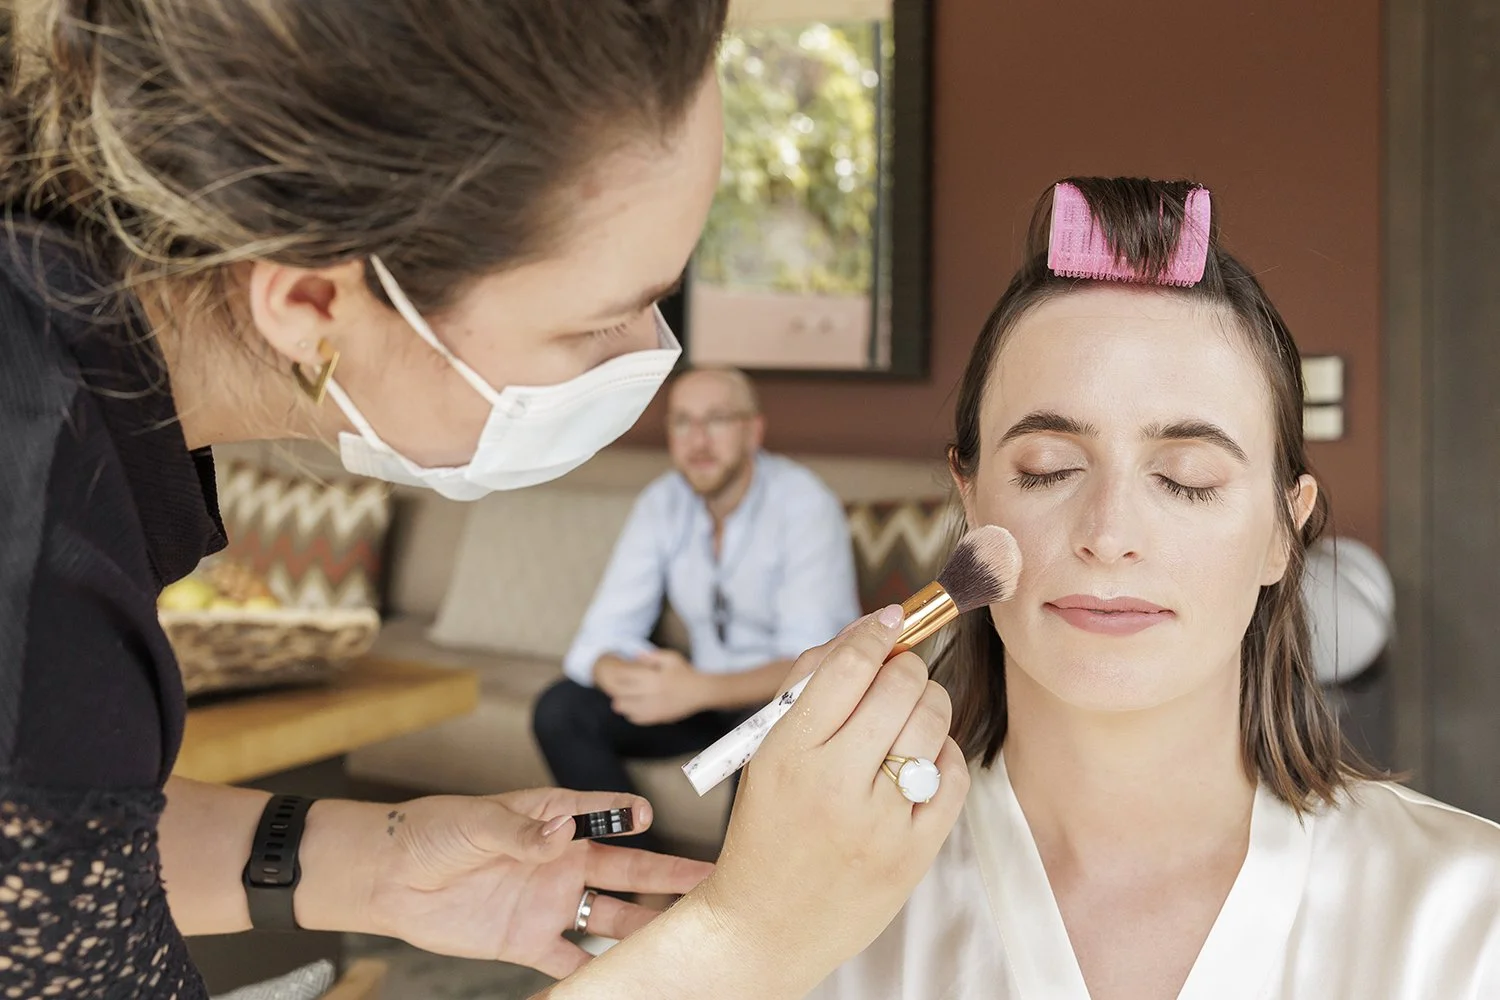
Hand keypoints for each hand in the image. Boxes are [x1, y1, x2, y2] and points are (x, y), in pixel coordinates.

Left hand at [343, 790, 712, 977]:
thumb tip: (564, 829)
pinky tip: (624, 983)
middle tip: (708, 879)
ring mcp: (550, 902)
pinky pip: (571, 961)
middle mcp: (561, 860)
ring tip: (681, 937)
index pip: (603, 815)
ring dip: (644, 926)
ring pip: (611, 916)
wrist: (392, 878)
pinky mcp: (530, 939)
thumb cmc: (433, 831)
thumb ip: (523, 831)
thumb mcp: (476, 822)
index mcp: (551, 818)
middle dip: (668, 875)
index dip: (627, 816)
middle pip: (626, 870)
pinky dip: (595, 975)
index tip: (648, 819)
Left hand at [608, 650, 707, 725]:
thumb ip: (652, 656)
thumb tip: (635, 656)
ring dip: (622, 705)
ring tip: (619, 702)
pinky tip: (632, 711)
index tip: (617, 675)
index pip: (627, 676)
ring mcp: (655, 707)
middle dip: (617, 691)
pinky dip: (632, 715)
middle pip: (624, 693)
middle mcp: (652, 693)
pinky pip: (639, 719)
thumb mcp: (671, 658)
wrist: (701, 692)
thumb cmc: (685, 673)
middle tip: (615, 689)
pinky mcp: (659, 717)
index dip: (619, 675)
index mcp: (653, 677)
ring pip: (628, 709)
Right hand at [690, 608, 969, 986]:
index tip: (890, 619)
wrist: (765, 925)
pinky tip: (924, 758)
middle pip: (899, 687)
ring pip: (932, 725)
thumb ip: (808, 690)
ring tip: (912, 712)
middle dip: (906, 666)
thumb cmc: (765, 830)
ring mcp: (880, 822)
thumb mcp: (767, 755)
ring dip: (929, 703)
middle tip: (899, 672)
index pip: (848, 667)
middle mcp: (835, 785)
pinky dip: (945, 755)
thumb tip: (868, 633)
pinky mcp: (913, 854)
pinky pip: (953, 778)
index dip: (876, 631)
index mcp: (788, 753)